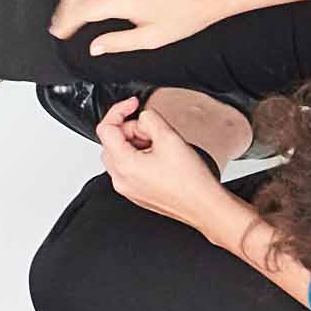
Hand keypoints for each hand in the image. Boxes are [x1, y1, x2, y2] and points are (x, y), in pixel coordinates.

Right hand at [49, 0, 227, 57]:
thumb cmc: (188, 14)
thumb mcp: (153, 38)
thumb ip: (119, 43)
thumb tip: (95, 47)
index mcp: (127, 0)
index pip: (83, 10)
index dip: (66, 22)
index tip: (60, 31)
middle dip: (65, 7)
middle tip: (61, 21)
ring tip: (70, 3)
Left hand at [94, 94, 258, 228]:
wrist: (204, 206)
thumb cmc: (190, 181)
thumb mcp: (169, 137)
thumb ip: (149, 119)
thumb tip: (142, 117)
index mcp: (124, 165)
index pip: (105, 129)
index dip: (119, 110)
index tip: (133, 104)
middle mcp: (120, 179)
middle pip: (112, 141)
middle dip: (131, 130)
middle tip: (154, 131)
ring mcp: (128, 188)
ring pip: (121, 154)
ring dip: (137, 143)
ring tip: (161, 147)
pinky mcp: (137, 192)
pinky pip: (129, 168)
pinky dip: (140, 157)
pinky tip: (161, 159)